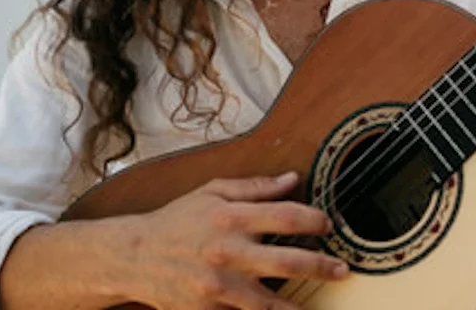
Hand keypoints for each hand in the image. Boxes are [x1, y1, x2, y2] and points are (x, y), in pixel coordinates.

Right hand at [88, 172, 344, 308]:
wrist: (133, 257)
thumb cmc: (175, 222)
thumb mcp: (211, 192)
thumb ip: (254, 187)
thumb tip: (292, 179)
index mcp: (230, 218)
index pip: (286, 216)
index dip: (316, 220)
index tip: (329, 225)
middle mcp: (227, 253)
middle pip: (287, 261)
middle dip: (321, 266)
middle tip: (342, 270)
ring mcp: (218, 287)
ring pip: (269, 304)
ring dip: (298, 309)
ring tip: (317, 309)